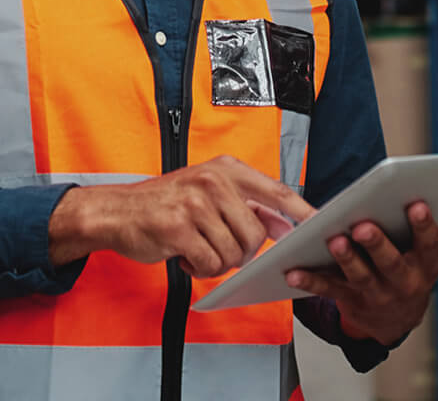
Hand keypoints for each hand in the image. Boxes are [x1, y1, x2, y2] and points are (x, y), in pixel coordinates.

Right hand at [50, 155, 316, 276]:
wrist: (114, 212)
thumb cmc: (163, 205)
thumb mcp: (206, 192)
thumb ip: (244, 205)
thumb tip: (284, 225)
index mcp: (224, 169)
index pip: (277, 191)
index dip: (303, 211)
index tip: (324, 225)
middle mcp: (212, 181)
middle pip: (256, 233)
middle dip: (242, 252)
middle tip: (217, 247)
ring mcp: (194, 203)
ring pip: (233, 252)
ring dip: (217, 261)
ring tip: (196, 248)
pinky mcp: (177, 228)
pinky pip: (210, 263)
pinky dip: (199, 268)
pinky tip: (183, 255)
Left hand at [284, 202, 437, 345]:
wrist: (395, 320)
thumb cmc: (411, 271)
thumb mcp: (431, 253)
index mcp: (425, 265)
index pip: (429, 245)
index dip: (425, 226)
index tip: (417, 204)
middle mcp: (403, 281)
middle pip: (391, 263)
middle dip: (378, 244)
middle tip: (364, 225)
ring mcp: (375, 293)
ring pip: (360, 276)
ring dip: (346, 259)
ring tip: (333, 241)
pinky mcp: (349, 299)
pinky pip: (328, 289)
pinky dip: (310, 281)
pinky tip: (293, 272)